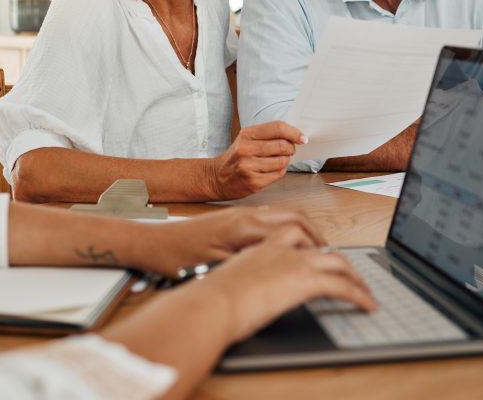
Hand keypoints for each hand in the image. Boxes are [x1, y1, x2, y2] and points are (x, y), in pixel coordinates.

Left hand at [135, 206, 323, 276]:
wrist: (152, 243)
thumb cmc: (178, 259)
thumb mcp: (218, 268)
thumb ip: (252, 263)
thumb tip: (282, 266)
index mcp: (246, 227)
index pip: (296, 231)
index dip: (317, 248)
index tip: (330, 263)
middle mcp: (247, 215)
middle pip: (296, 218)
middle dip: (317, 236)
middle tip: (330, 256)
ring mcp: (240, 214)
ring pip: (283, 215)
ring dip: (303, 230)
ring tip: (314, 251)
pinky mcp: (233, 218)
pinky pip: (270, 217)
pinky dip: (287, 228)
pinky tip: (287, 244)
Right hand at [180, 231, 376, 342]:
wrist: (209, 303)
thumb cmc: (207, 298)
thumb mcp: (223, 279)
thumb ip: (239, 277)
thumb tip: (244, 291)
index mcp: (256, 243)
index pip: (291, 230)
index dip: (309, 240)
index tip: (317, 252)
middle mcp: (278, 246)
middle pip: (318, 241)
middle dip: (336, 256)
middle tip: (348, 273)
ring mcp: (294, 260)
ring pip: (337, 260)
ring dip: (354, 276)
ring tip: (364, 291)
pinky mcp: (305, 280)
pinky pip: (343, 285)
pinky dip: (359, 294)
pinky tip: (367, 305)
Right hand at [205, 121, 304, 198]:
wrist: (217, 177)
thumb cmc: (236, 157)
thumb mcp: (246, 139)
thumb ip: (268, 135)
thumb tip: (295, 136)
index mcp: (246, 134)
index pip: (277, 128)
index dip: (294, 132)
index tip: (302, 138)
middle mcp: (246, 149)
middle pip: (282, 145)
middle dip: (291, 148)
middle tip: (290, 150)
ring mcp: (249, 166)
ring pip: (282, 161)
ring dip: (285, 161)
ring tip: (277, 160)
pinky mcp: (253, 182)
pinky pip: (278, 174)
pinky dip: (280, 171)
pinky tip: (271, 170)